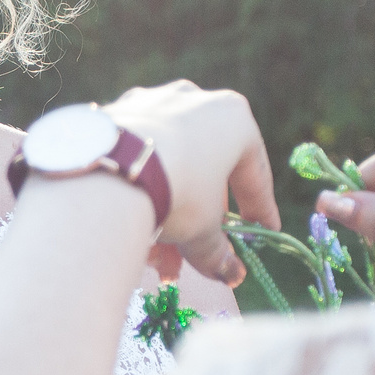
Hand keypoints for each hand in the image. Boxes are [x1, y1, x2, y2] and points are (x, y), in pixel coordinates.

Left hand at [100, 80, 278, 286]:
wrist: (110, 170)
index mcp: (233, 119)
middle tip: (196, 256)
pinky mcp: (116, 113)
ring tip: (157, 261)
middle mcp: (196, 100)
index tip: (264, 231)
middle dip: (200, 220)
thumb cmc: (178, 193)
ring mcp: (152, 101)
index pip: (254, 173)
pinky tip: (132, 231)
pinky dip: (139, 191)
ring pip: (169, 166)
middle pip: (205, 171)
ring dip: (167, 214)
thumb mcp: (203, 231)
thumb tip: (230, 274)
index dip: (260, 209)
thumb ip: (218, 252)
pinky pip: (138, 158)